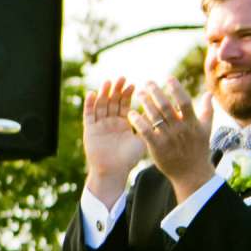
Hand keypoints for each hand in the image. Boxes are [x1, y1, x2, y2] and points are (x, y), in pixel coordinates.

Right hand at [80, 77, 146, 203]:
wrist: (113, 172)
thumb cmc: (129, 159)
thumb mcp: (143, 139)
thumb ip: (148, 126)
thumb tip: (162, 113)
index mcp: (123, 123)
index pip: (124, 104)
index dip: (128, 94)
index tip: (134, 84)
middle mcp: (110, 122)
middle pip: (112, 102)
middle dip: (116, 90)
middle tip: (122, 78)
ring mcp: (99, 125)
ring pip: (100, 105)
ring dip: (103, 93)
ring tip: (108, 82)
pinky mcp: (89, 130)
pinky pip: (88, 115)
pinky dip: (89, 104)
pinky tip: (92, 93)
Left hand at [129, 78, 212, 197]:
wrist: (191, 173)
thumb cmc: (198, 149)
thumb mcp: (206, 129)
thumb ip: (207, 111)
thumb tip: (209, 94)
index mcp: (193, 123)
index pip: (184, 101)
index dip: (176, 89)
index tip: (168, 78)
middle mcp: (180, 129)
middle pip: (166, 106)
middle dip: (156, 92)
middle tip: (148, 82)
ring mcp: (168, 138)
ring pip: (155, 117)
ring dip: (145, 103)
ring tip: (139, 93)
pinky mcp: (157, 147)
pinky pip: (145, 131)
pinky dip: (138, 121)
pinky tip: (131, 113)